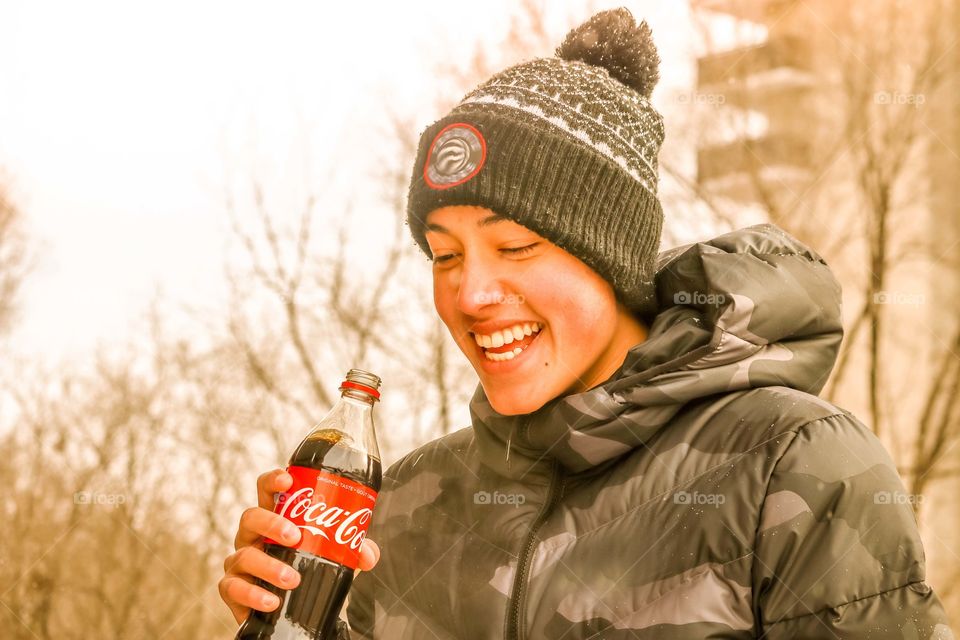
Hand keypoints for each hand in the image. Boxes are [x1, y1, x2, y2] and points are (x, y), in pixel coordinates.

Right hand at [217, 468, 381, 624]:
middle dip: (271, 522)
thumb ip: (354, 550)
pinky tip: (272, 601)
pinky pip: (232, 588)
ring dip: (268, 565)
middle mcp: (253, 537)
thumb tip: (367, 554)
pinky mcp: (233, 589)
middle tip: (295, 536)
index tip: (288, 480)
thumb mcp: (334, 557)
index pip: (266, 490)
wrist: (294, 609)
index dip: (273, 480)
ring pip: (243, 555)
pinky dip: (253, 594)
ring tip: (292, 579)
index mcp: (275, 519)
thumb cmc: (308, 569)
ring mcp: (240, 562)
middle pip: (250, 517)